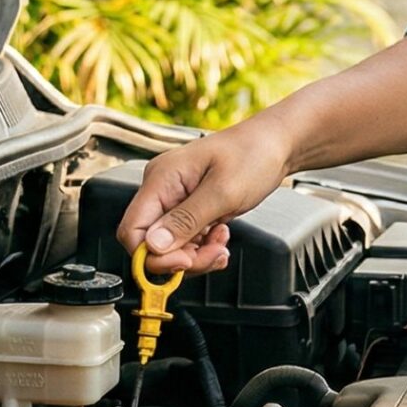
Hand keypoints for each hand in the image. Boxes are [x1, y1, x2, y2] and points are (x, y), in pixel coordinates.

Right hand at [114, 119, 294, 275]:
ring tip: (221, 243)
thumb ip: (186, 220)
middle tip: (212, 254)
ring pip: (170, 247)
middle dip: (181, 258)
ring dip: (197, 255)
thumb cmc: (253, 154)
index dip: (152, 255)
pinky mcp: (190, 209)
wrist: (275, 144)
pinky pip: (185, 240)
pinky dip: (203, 248)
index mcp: (160, 179)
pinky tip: (221, 237)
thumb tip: (153, 246)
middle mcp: (162, 190)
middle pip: (151, 243)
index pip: (131, 230)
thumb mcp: (223, 191)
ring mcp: (175, 200)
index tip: (184, 262)